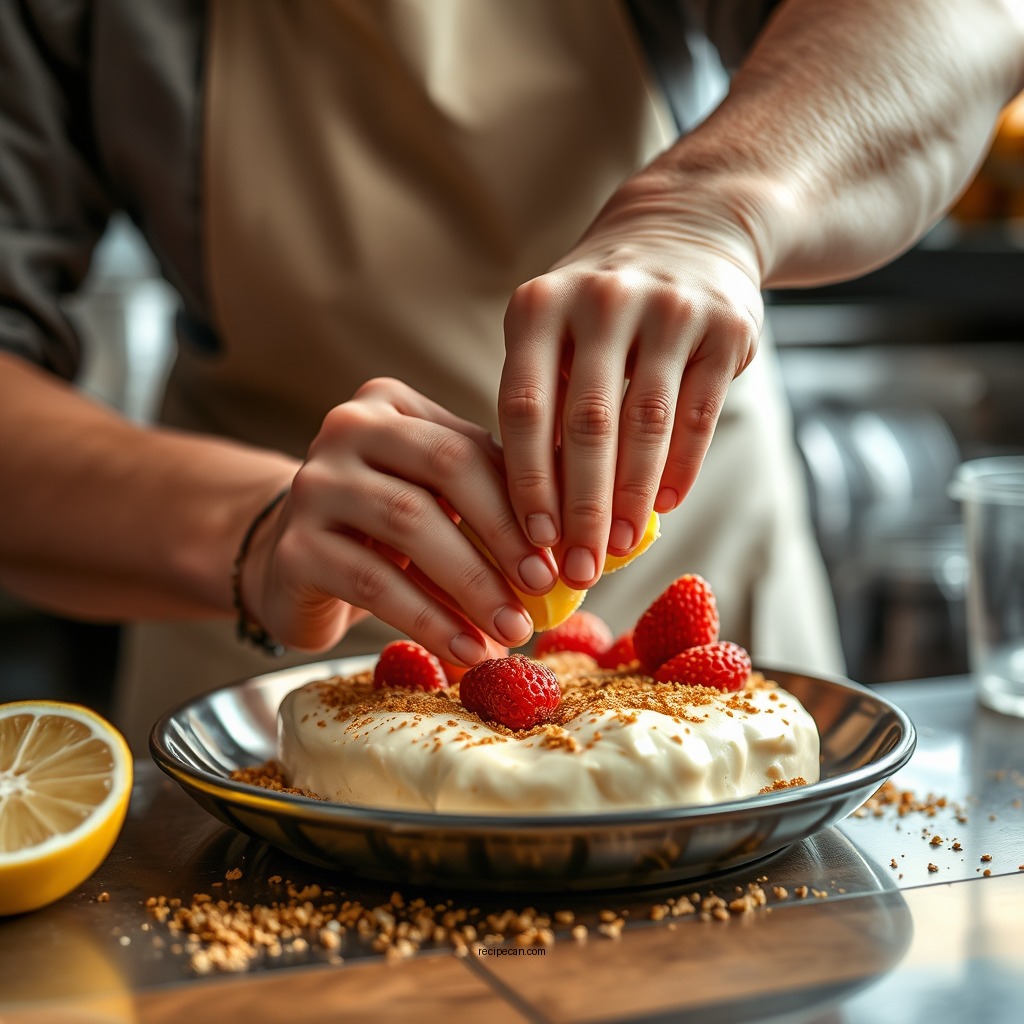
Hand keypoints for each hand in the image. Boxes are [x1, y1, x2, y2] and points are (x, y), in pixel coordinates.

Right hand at [238, 378, 556, 663]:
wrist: (298, 567)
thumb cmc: (389, 532)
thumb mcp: (440, 501)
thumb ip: (496, 498)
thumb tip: (586, 540)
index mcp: (391, 405)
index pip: (473, 442)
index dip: (526, 498)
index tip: (566, 551)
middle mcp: (346, 429)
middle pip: (444, 466)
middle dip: (504, 532)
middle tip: (546, 586)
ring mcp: (313, 485)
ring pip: (410, 522)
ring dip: (473, 583)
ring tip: (515, 629)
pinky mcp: (294, 548)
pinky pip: (373, 583)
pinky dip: (429, 620)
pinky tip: (467, 649)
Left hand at [498, 170, 763, 587]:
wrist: (690, 228)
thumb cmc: (600, 308)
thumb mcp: (554, 331)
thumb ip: (543, 404)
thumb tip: (536, 514)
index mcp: (540, 306)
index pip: (524, 408)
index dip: (527, 481)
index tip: (531, 542)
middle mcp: (602, 299)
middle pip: (587, 424)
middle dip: (582, 508)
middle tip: (578, 569)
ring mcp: (669, 308)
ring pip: (646, 424)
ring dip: (632, 498)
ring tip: (621, 549)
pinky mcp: (726, 326)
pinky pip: (700, 415)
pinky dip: (680, 468)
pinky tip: (663, 508)